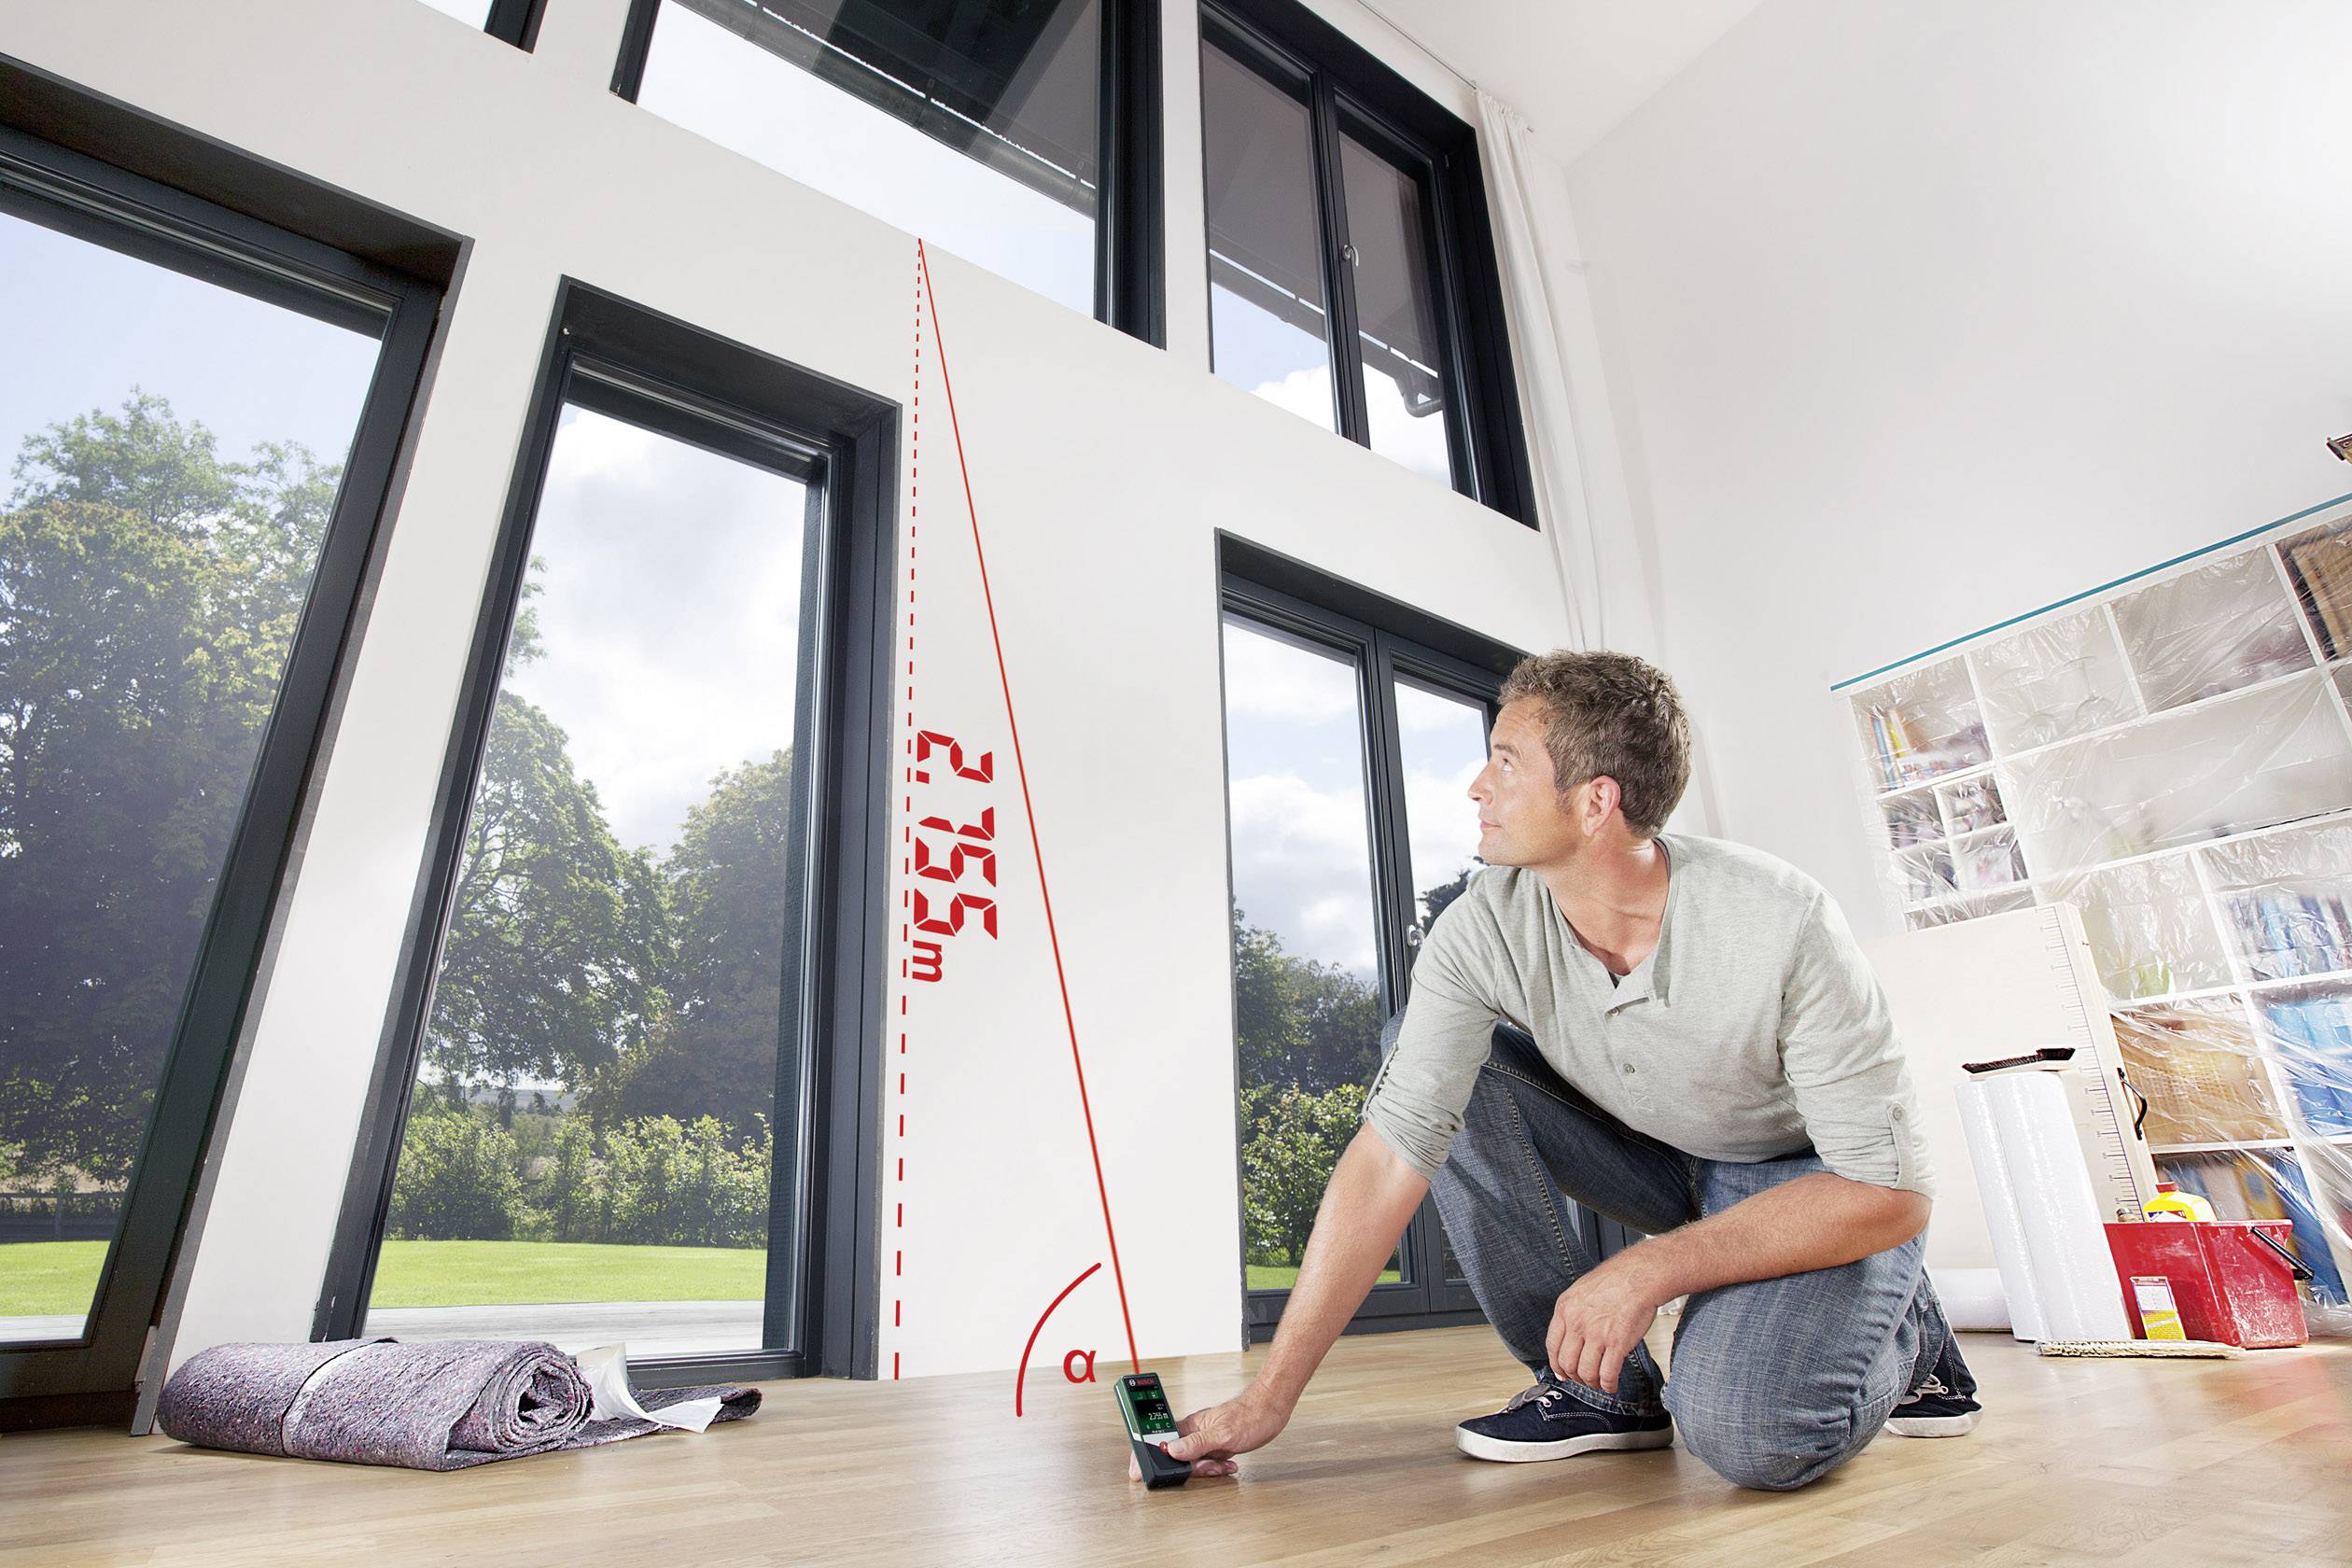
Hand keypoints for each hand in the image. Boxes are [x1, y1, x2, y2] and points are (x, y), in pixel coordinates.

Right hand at [1125, 1386, 1288, 1480]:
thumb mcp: (1222, 1433)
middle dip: (1191, 1468)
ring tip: (1223, 1464)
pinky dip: (1217, 1468)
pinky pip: (1208, 1463)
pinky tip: (1229, 1464)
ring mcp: (1204, 1439)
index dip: (1146, 1454)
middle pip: (1176, 1457)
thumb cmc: (1250, 1414)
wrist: (1272, 1409)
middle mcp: (1193, 1432)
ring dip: (1207, 1469)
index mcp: (1189, 1424)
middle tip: (1208, 1466)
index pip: (1158, 1439)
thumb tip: (1171, 1451)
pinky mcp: (1215, 1446)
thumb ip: (1196, 1443)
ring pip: (1193, 1462)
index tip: (1137, 1469)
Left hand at [1545, 1251, 1665, 1395]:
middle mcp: (1577, 1322)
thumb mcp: (1581, 1290)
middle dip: (1574, 1376)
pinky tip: (1611, 1385)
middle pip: (1567, 1362)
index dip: (1556, 1364)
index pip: (1552, 1345)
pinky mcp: (1617, 1344)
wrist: (1640, 1276)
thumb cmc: (1617, 1279)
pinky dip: (1608, 1385)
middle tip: (1582, 1379)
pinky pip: (1607, 1374)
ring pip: (1586, 1372)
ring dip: (1592, 1383)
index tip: (1561, 1372)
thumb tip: (1571, 1334)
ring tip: (1598, 1383)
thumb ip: (1573, 1312)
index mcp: (1565, 1308)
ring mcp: (1596, 1334)